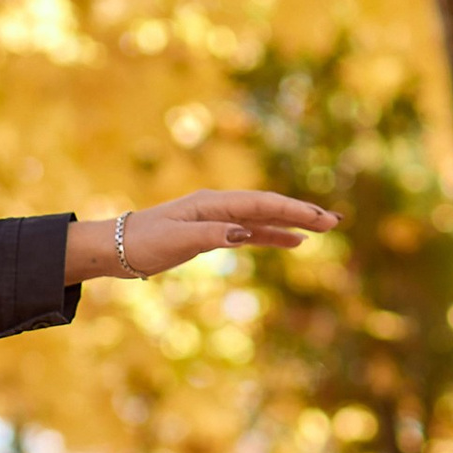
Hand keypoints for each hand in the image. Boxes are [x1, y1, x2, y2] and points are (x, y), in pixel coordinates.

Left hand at [65, 189, 337, 281]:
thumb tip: (242, 233)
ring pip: (263, 219)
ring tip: (323, 229)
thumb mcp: (175, 241)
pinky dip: (272, 236)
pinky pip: (250, 232)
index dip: (294, 211)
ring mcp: (216, 218)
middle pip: (269, 207)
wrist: (116, 248)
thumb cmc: (142, 243)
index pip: (262, 204)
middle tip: (336, 222)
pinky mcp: (212, 233)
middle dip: (303, 214)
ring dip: (292, 223)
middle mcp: (219, 206)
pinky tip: (292, 242)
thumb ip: (210, 235)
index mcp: (213, 203)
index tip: (321, 219)